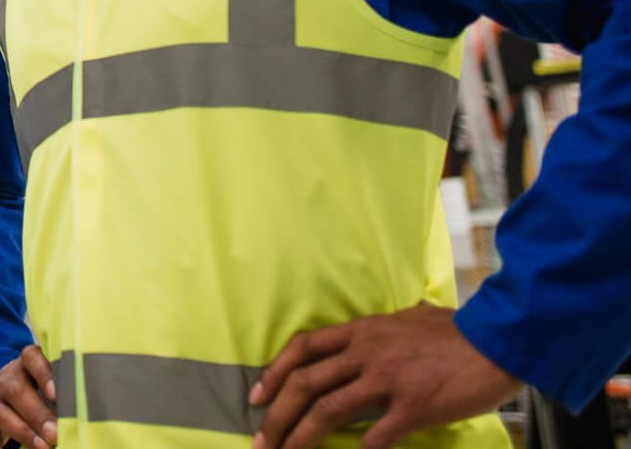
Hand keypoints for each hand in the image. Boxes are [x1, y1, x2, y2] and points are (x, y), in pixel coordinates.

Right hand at [0, 345, 58, 448]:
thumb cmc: (23, 400)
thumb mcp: (36, 389)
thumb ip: (58, 396)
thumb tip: (88, 414)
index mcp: (22, 369)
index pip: (31, 359)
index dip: (43, 373)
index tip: (56, 393)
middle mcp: (2, 382)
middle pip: (17, 391)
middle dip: (39, 413)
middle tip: (56, 432)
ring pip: (3, 415)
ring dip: (25, 433)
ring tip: (45, 447)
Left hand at [251, 303, 520, 448]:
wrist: (499, 340)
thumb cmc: (459, 331)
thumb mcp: (412, 318)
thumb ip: (389, 327)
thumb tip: (388, 323)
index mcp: (362, 331)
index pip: (303, 347)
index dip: (274, 372)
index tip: (256, 396)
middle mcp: (366, 352)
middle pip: (305, 383)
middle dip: (277, 414)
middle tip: (260, 440)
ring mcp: (388, 379)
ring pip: (329, 409)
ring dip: (301, 436)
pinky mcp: (415, 406)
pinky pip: (378, 434)